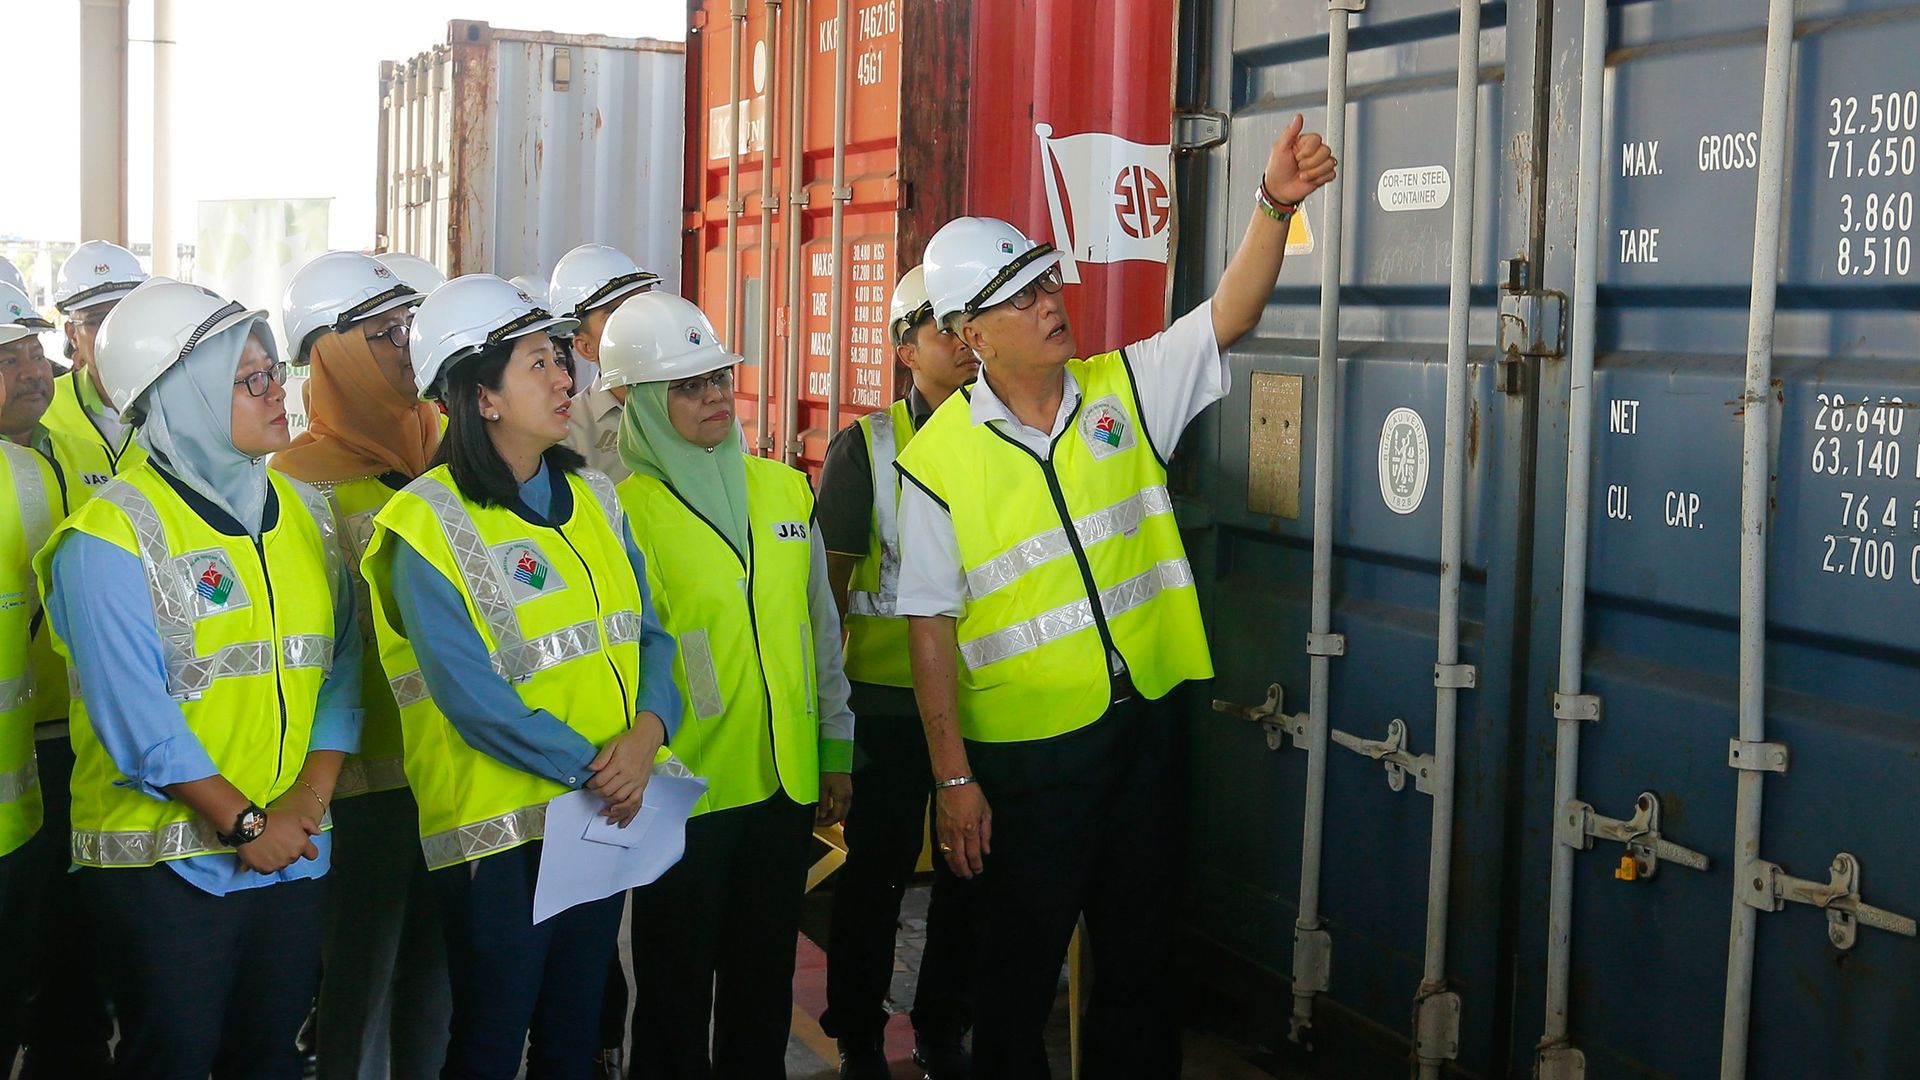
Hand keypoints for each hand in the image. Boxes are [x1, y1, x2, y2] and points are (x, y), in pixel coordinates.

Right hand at [237, 806, 321, 873]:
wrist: (248, 825)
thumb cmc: (273, 818)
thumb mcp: (295, 816)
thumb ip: (310, 825)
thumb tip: (317, 833)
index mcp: (301, 844)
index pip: (313, 854)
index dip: (308, 850)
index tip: (300, 845)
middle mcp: (291, 857)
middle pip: (294, 858)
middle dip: (289, 851)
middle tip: (279, 840)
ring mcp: (277, 864)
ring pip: (281, 864)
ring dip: (277, 858)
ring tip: (268, 845)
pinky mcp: (263, 869)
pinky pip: (267, 869)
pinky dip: (264, 863)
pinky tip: (260, 852)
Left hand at [589, 712, 667, 826]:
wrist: (647, 739)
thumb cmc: (629, 741)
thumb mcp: (612, 744)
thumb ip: (600, 758)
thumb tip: (590, 769)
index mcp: (619, 764)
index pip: (601, 780)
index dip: (591, 784)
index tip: (588, 784)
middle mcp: (629, 775)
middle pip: (608, 792)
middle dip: (597, 794)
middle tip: (593, 792)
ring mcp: (636, 782)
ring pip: (620, 800)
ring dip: (609, 806)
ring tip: (602, 808)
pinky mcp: (641, 786)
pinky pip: (634, 803)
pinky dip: (626, 812)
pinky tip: (619, 818)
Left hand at [816, 772, 852, 826]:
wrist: (836, 759)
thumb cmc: (829, 771)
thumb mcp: (823, 788)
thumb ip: (823, 803)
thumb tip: (822, 815)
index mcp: (841, 797)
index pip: (836, 816)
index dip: (826, 822)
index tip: (817, 823)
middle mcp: (847, 797)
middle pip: (841, 816)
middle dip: (831, 821)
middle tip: (820, 821)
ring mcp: (849, 794)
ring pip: (844, 811)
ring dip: (834, 815)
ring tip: (823, 815)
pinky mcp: (848, 790)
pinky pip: (844, 805)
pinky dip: (837, 809)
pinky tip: (829, 808)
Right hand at [934, 783, 991, 878]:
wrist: (952, 781)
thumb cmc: (972, 794)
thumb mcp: (986, 811)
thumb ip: (986, 833)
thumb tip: (986, 851)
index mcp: (970, 829)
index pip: (973, 853)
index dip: (976, 865)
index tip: (979, 871)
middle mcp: (957, 833)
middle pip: (959, 858)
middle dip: (964, 870)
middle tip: (968, 877)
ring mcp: (945, 831)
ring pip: (948, 855)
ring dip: (954, 866)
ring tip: (959, 872)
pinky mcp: (937, 828)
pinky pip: (941, 847)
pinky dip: (946, 856)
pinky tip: (950, 860)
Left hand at [1262, 114, 1337, 205]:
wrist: (1279, 190)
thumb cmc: (1277, 169)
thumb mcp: (1279, 148)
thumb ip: (1290, 132)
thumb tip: (1298, 117)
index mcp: (1305, 142)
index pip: (1317, 140)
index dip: (1307, 151)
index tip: (1296, 157)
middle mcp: (1314, 151)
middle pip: (1326, 151)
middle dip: (1310, 163)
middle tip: (1299, 167)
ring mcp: (1320, 163)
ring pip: (1330, 163)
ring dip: (1314, 173)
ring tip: (1303, 175)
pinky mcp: (1323, 175)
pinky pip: (1331, 174)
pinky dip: (1319, 179)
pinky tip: (1309, 180)